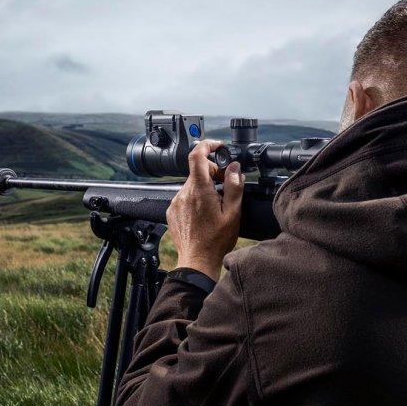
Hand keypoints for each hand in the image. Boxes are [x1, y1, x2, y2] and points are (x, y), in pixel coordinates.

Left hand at [166, 140, 244, 279]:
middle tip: (226, 185)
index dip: (207, 145)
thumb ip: (234, 186)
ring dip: (205, 187)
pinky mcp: (172, 211)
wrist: (197, 260)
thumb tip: (234, 167)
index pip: (197, 155)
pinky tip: (205, 213)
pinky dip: (196, 198)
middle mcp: (184, 193)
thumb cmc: (216, 240)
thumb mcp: (233, 213)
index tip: (218, 146)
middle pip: (197, 171)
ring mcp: (176, 202)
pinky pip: (185, 197)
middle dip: (213, 172)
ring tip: (217, 203)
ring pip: (192, 185)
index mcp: (199, 190)